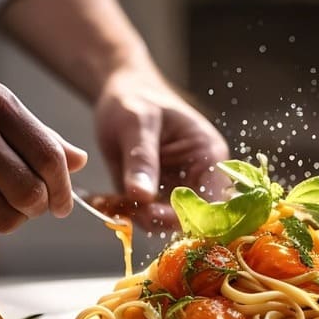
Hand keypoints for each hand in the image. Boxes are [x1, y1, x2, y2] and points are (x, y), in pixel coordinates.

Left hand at [93, 67, 228, 230]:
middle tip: (124, 209)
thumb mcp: (137, 123)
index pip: (213, 200)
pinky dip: (125, 213)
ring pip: (165, 223)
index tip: (152, 214)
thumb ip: (141, 159)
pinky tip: (105, 199)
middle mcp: (199, 177)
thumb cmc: (135, 99)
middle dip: (156, 219)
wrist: (120, 95)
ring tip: (109, 200)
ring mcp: (178, 189)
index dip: (189, 215)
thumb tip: (142, 196)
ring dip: (136, 218)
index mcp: (209, 156)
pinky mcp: (156, 197)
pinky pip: (145, 217)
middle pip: (191, 218)